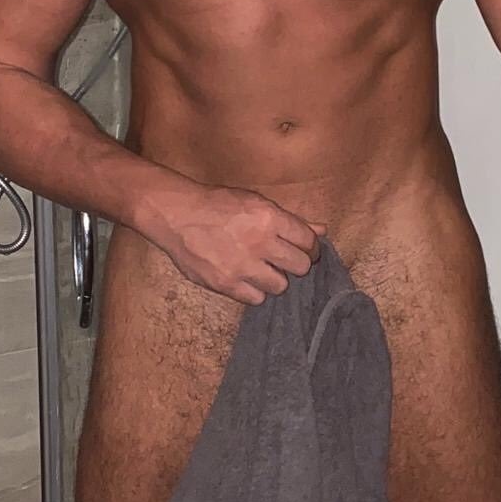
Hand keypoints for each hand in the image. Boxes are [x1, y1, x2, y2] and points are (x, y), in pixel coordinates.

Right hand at [150, 181, 325, 304]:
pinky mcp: (226, 284)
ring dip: (275, 279)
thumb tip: (323, 230)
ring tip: (262, 270)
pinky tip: (246, 278)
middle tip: (284, 261)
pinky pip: (256, 299)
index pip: (308, 242)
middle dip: (296, 264)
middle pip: (300, 267)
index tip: (304, 250)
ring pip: (280, 286)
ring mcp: (242, 266)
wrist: (178, 215)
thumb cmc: (219, 205)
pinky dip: (254, 291)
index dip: (310, 247)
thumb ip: (291, 220)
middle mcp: (260, 243)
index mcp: (270, 218)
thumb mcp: (257, 203)